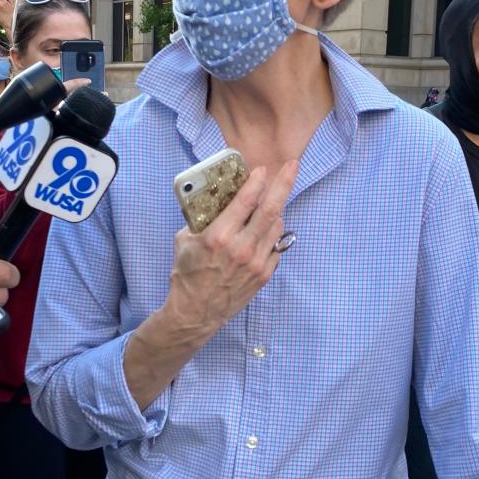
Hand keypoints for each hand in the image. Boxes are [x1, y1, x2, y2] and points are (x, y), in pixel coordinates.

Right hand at [161, 161, 297, 343]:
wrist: (195, 313)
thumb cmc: (187, 275)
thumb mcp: (185, 240)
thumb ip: (202, 218)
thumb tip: (215, 197)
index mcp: (219, 236)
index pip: (246, 200)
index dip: (257, 180)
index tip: (261, 169)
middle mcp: (241, 248)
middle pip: (271, 208)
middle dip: (284, 183)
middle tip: (293, 165)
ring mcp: (256, 262)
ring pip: (277, 226)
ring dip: (275, 211)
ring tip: (267, 205)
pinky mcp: (263, 274)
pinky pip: (275, 246)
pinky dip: (270, 235)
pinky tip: (260, 233)